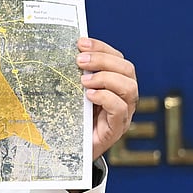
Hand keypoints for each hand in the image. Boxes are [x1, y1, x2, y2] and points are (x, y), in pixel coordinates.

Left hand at [77, 37, 137, 160]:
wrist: (71, 150)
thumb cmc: (72, 117)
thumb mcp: (73, 92)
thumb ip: (74, 75)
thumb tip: (62, 52)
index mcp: (114, 83)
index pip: (117, 58)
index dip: (101, 47)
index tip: (81, 43)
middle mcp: (124, 96)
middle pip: (127, 70)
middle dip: (103, 60)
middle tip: (80, 61)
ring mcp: (124, 113)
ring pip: (129, 88)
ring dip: (106, 78)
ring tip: (84, 81)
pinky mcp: (116, 129)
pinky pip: (120, 110)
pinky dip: (106, 98)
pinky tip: (90, 96)